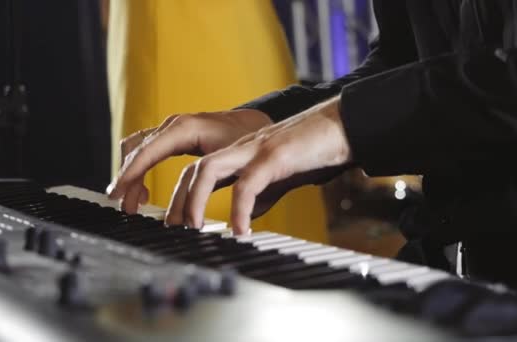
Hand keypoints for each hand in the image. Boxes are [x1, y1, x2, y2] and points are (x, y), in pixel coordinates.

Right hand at [107, 109, 272, 212]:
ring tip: (134, 204)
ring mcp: (172, 129)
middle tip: (125, 207)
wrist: (257, 122)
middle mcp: (174, 125)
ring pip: (137, 150)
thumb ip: (214, 180)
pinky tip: (144, 192)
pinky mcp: (173, 137)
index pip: (147, 151)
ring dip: (132, 176)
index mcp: (185, 128)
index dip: (130, 174)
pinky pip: (146, 151)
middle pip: (136, 150)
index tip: (117, 194)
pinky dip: (140, 169)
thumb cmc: (248, 140)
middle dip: (127, 179)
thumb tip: (200, 207)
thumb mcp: (233, 160)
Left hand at [166, 97, 352, 233]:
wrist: (342, 127)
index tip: (175, 224)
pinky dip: (239, 209)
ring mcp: (255, 149)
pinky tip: (240, 230)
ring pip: (208, 169)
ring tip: (195, 229)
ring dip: (195, 201)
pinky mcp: (275, 155)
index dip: (180, 197)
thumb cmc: (312, 152)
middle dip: (178, 201)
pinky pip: (248, 184)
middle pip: (193, 169)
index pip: (196, 171)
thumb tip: (244, 220)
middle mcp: (240, 149)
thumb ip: (258, 196)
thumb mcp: (278, 179)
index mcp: (239, 155)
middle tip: (173, 231)